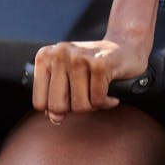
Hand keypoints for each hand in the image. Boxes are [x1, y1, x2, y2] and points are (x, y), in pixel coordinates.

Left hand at [32, 36, 148, 124]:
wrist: (125, 46)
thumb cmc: (94, 65)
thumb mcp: (69, 79)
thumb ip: (56, 99)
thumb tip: (55, 118)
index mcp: (46, 56)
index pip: (40, 103)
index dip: (57, 108)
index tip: (70, 99)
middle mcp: (59, 53)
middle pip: (57, 106)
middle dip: (75, 108)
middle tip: (87, 97)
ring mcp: (79, 57)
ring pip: (78, 105)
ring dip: (93, 106)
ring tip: (99, 93)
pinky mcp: (99, 63)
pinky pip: (97, 100)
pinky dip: (106, 103)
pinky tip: (111, 94)